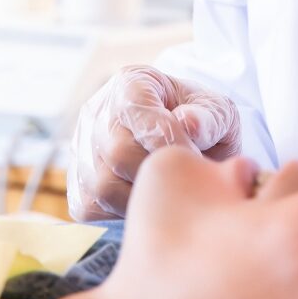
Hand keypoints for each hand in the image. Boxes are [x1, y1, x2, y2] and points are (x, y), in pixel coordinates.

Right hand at [67, 66, 240, 219]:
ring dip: (142, 198)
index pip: (136, 110)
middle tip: (186, 184)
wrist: (188, 143)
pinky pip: (92, 209)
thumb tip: (188, 125)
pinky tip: (149, 206)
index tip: (195, 160)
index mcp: (131, 83)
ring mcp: (82, 149)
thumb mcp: (218, 111)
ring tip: (170, 197)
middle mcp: (97, 113)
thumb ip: (209, 117)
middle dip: (157, 174)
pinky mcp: (78, 185)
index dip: (168, 140)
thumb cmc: (203, 124)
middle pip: (118, 152)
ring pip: (103, 186)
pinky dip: (121, 215)